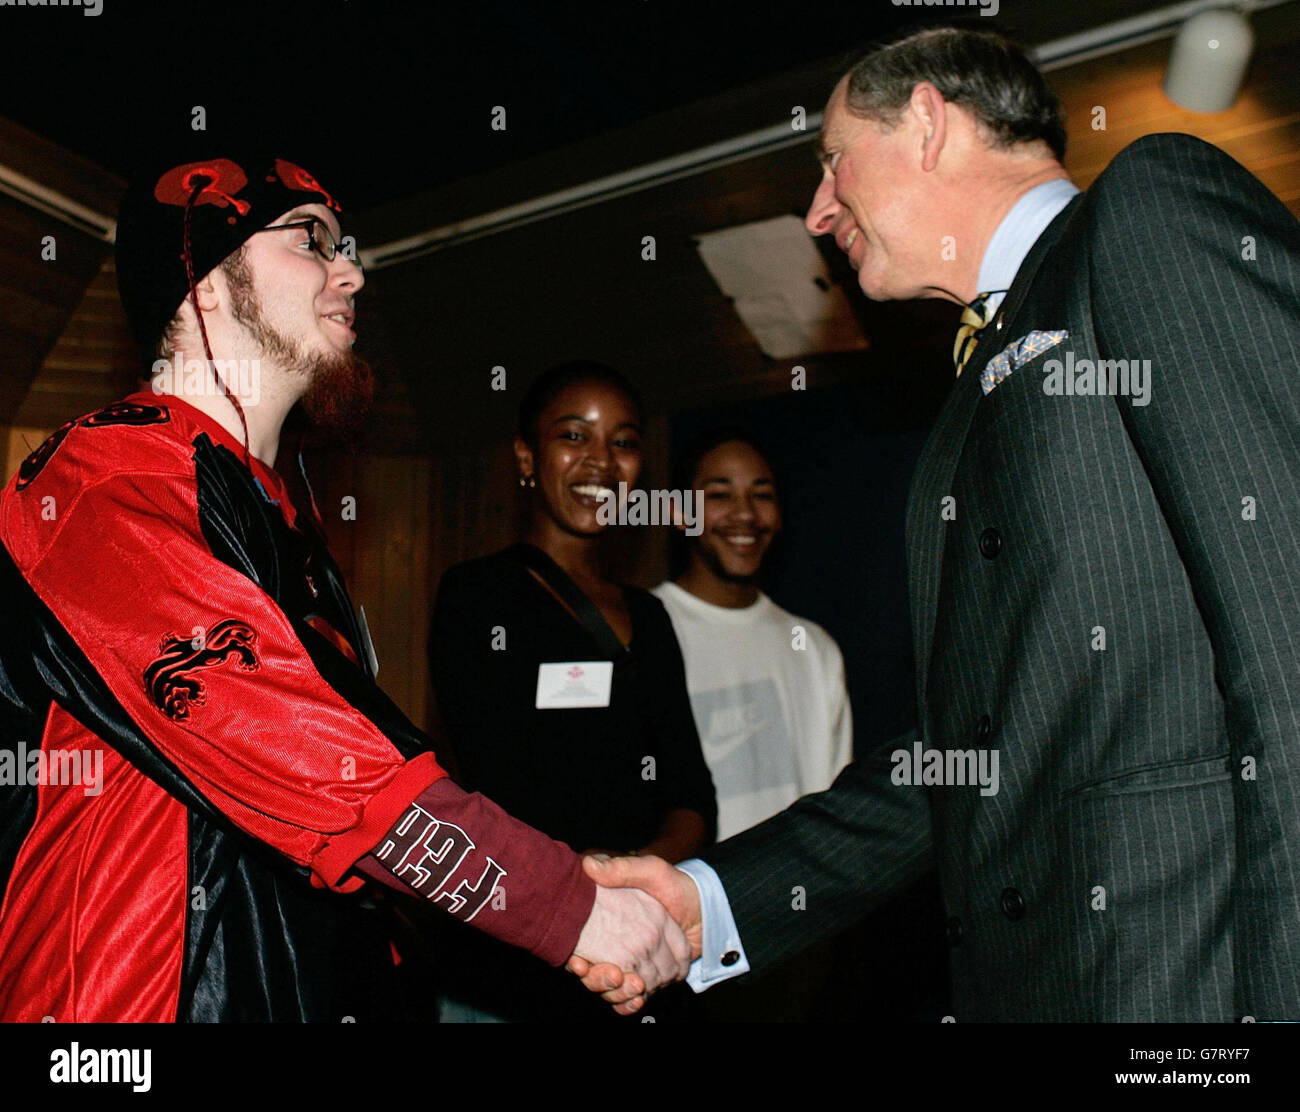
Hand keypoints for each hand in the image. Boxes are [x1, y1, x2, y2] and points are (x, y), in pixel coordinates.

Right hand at [568, 854, 702, 1012]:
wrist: (706, 910)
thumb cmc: (677, 887)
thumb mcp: (651, 871)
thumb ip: (622, 869)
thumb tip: (589, 864)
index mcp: (611, 922)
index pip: (584, 947)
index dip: (578, 959)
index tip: (579, 963)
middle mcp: (618, 946)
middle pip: (595, 974)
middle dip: (598, 980)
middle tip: (614, 975)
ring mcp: (632, 965)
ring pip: (612, 990)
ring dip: (617, 993)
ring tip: (634, 985)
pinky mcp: (646, 979)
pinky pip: (629, 1001)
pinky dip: (629, 1005)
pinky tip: (636, 999)